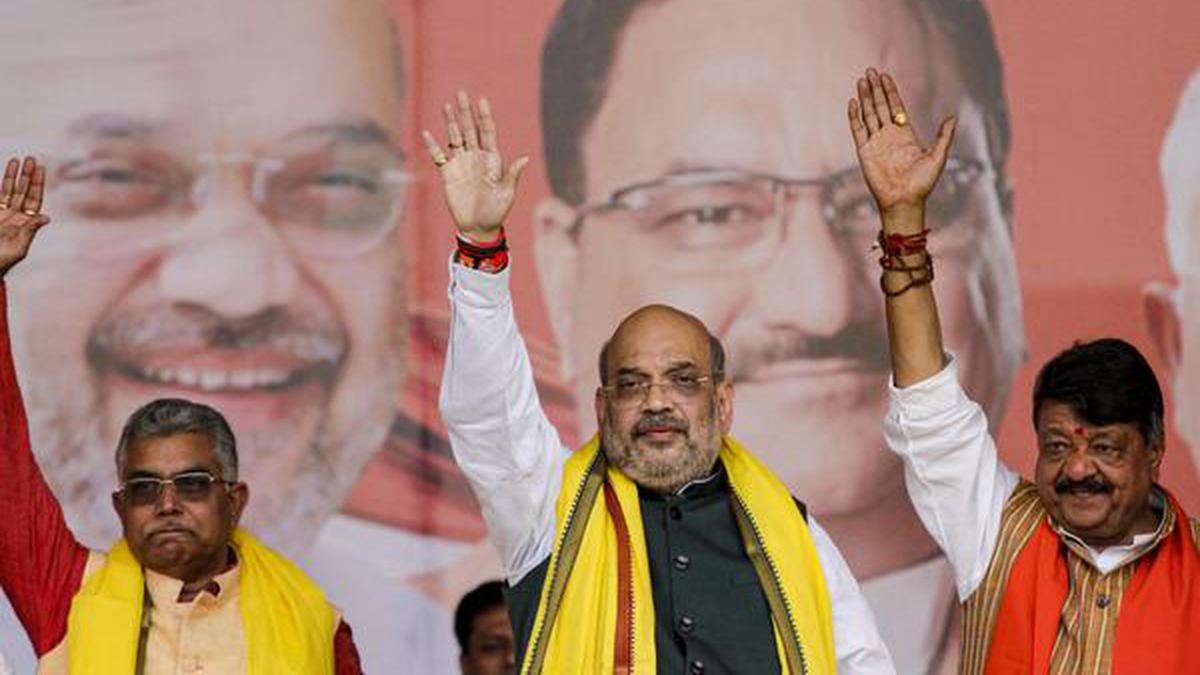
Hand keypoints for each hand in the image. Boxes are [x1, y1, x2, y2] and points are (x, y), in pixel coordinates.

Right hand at [0, 157, 48, 278]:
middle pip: (25, 191)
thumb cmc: (2, 261)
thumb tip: (46, 217)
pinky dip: (3, 184)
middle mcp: (17, 216)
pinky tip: (6, 173)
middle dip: (28, 175)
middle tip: (32, 158)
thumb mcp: (18, 248)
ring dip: (14, 176)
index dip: (38, 184)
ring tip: (18, 160)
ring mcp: (3, 214)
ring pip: (10, 190)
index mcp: (27, 224)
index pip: (35, 199)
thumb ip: (29, 231)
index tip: (41, 168)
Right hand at [422, 92, 529, 241]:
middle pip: (470, 129)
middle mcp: (476, 157)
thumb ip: (512, 175)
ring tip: (447, 106)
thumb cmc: (497, 211)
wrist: (479, 228)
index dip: (484, 116)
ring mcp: (461, 164)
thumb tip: (525, 158)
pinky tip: (427, 133)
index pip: (488, 132)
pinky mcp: (448, 174)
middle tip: (461, 93)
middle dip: (466, 112)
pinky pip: (438, 156)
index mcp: (492, 159)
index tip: (481, 99)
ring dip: (451, 122)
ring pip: (455, 137)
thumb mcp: (507, 193)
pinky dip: (432, 145)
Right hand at [848, 68, 955, 222]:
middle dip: (875, 89)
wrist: (904, 201)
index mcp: (905, 135)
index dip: (890, 91)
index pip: (895, 107)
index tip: (885, 77)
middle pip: (880, 106)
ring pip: (868, 114)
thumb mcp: (938, 157)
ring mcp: (876, 142)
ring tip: (861, 81)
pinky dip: (854, 116)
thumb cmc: (923, 184)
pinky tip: (853, 102)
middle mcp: (889, 136)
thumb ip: (943, 136)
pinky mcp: (865, 151)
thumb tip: (952, 117)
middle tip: (870, 71)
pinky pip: (857, 130)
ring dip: (865, 97)